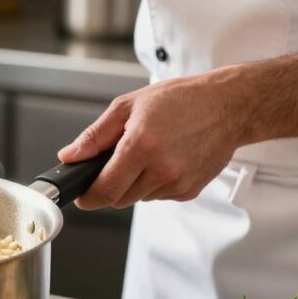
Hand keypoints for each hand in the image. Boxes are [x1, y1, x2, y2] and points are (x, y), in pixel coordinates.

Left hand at [58, 70, 247, 209]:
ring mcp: (178, 183)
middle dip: (109, 185)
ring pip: (138, 198)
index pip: (105, 190)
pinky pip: (158, 195)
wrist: (228, 106)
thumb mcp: (128, 106)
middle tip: (116, 161)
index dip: (88, 197)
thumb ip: (94, 136)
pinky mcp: (190, 191)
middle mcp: (162, 169)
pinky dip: (153, 183)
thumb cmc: (179, 100)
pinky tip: (164, 159)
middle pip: (119, 198)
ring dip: (133, 183)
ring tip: (147, 153)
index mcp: (141, 146)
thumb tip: (69, 157)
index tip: (81, 195)